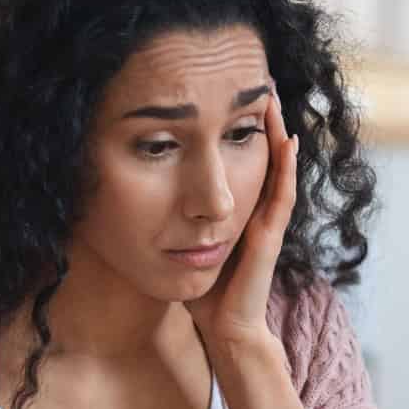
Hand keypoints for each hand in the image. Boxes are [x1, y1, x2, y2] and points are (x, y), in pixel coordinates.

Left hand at [184, 86, 297, 350]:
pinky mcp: (269, 235)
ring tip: (274, 97)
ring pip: (277, 167)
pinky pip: (283, 194)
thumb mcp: (177, 243)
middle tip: (255, 79)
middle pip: (259, 153)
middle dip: (257, 119)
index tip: (221, 91)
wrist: (224, 329)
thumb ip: (164, 218)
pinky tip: (288, 139)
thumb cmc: (201, 292)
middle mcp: (254, 210)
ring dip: (278, 132)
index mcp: (232, 209)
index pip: (235, 157)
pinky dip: (287, 166)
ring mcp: (266, 221)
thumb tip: (120, 191)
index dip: (231, 126)